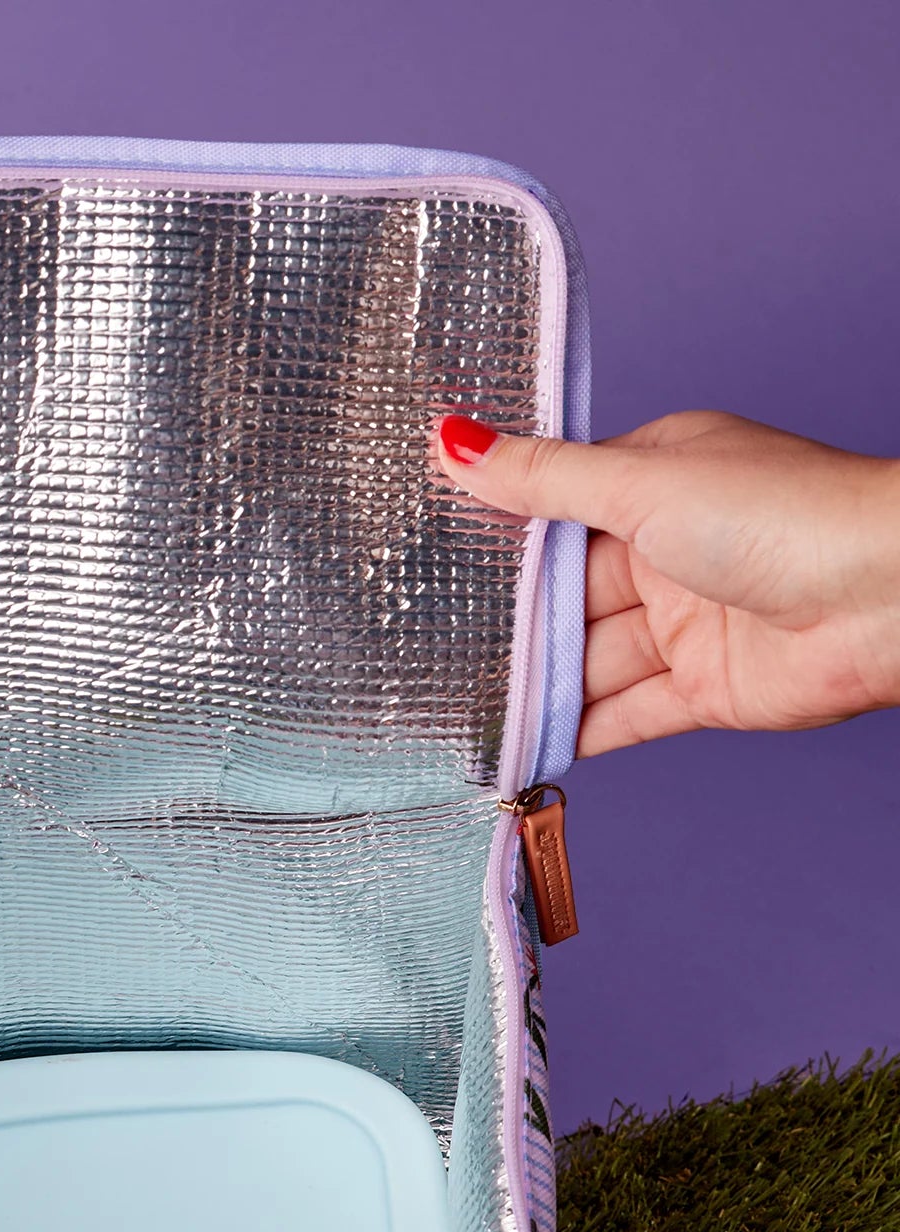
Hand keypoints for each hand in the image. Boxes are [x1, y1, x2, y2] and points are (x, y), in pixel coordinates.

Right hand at [437, 410, 899, 756]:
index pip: (556, 514)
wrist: (892, 596)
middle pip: (565, 598)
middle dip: (509, 628)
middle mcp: (669, 552)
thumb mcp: (641, 483)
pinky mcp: (704, 689)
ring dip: (533, 688)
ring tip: (457, 711)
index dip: (497, 541)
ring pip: (589, 662)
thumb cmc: (787, 514)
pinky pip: (624, 714)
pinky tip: (518, 744)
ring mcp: (686, 624)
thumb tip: (452, 442)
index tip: (425, 563)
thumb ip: (542, 479)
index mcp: (657, 481)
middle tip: (426, 653)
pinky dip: (574, 733)